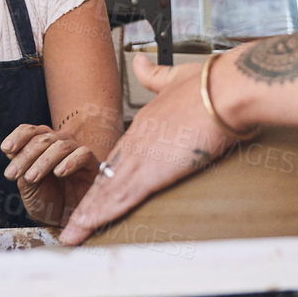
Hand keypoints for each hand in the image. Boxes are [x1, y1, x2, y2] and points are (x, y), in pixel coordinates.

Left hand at [1, 123, 97, 224]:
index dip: (18, 137)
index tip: (6, 149)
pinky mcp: (92, 163)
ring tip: (32, 177)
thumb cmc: (47, 202)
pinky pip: (83, 154)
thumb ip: (22, 169)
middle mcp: (59, 144)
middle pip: (42, 138)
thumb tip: (11, 152)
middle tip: (12, 174)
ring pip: (60, 145)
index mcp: (42, 146)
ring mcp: (76, 152)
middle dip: (25, 156)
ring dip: (43, 161)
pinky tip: (59, 172)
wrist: (66, 221)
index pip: (30, 131)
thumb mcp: (28, 188)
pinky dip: (70, 161)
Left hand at [58, 54, 235, 245]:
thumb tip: (139, 62)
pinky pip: (121, 197)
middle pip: (106, 177)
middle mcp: (137, 141)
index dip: (105, 177)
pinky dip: (101, 213)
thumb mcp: (175, 77)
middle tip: (73, 222)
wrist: (225, 90)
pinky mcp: (152, 171)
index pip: (119, 157)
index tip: (96, 192)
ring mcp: (141, 156)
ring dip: (88, 214)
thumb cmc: (209, 85)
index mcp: (144, 124)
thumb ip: (154, 75)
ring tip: (72, 234)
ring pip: (107, 190)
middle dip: (90, 202)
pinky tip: (88, 226)